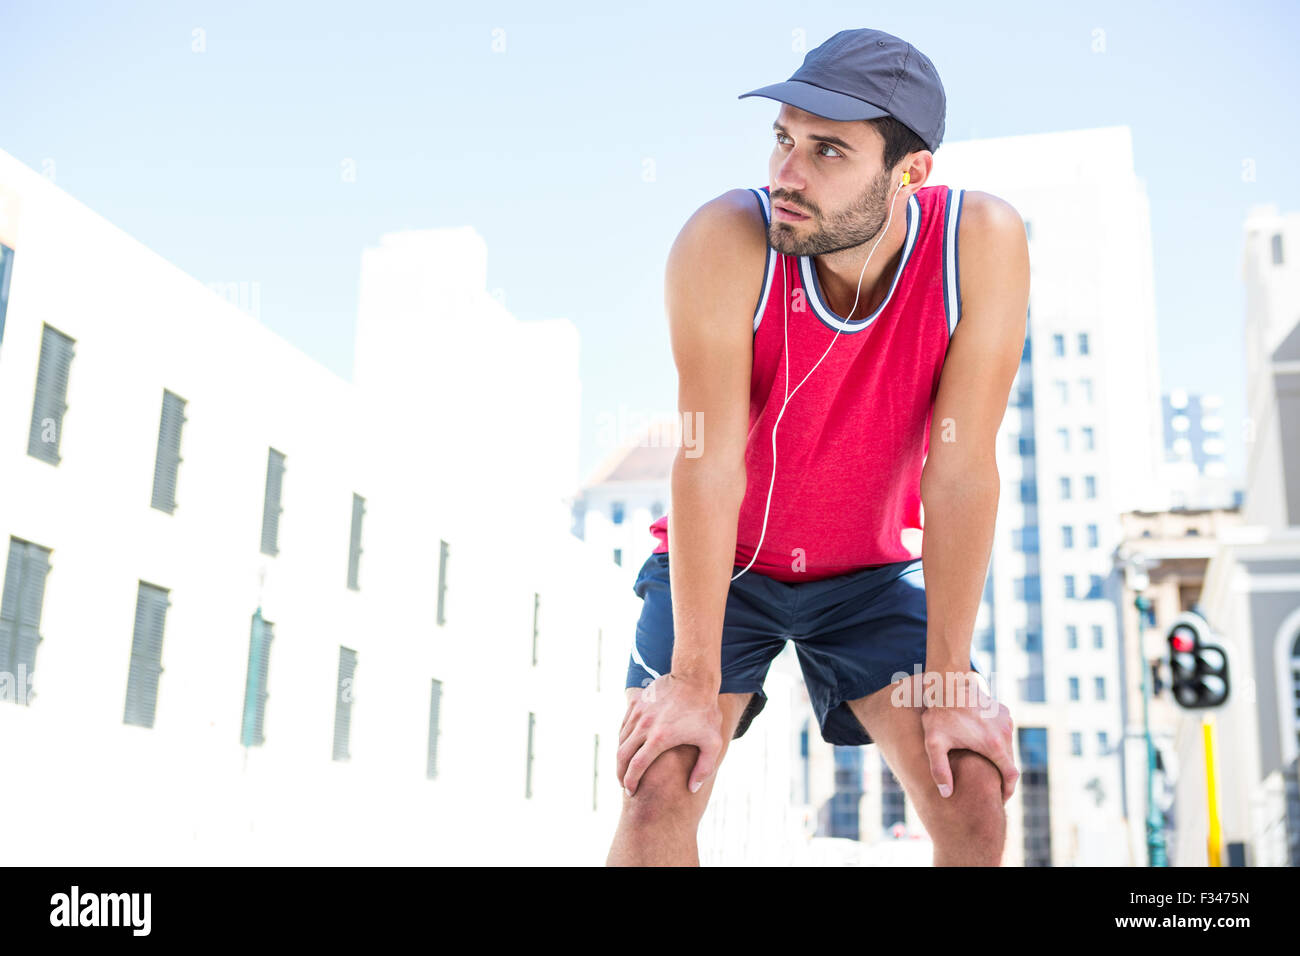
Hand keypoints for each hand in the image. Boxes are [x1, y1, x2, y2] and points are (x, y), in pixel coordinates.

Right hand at [617, 672, 722, 796]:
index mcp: (660, 738)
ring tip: (625, 768)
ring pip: (621, 739)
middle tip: (624, 784)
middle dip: (620, 773)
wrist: (694, 678)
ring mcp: (638, 712)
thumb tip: (692, 788)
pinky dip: (623, 738)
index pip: (636, 767)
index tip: (631, 791)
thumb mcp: (712, 743)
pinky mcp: (637, 702)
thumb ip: (704, 768)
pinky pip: (624, 724)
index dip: (630, 782)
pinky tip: (628, 746)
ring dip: (620, 756)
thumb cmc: (706, 712)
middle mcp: (644, 726)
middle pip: (622, 755)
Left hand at [919, 670, 1017, 801]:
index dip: (1007, 791)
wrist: (947, 684)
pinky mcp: (1004, 712)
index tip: (1000, 799)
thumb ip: (939, 770)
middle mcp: (1005, 732)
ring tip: (986, 769)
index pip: (1011, 776)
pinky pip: (1005, 733)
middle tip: (991, 788)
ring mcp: (1006, 720)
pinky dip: (999, 743)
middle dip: (1002, 777)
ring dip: (1000, 759)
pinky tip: (984, 748)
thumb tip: (946, 794)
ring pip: (1008, 748)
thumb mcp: (934, 743)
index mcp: (993, 745)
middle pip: (1010, 763)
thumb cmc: (939, 715)